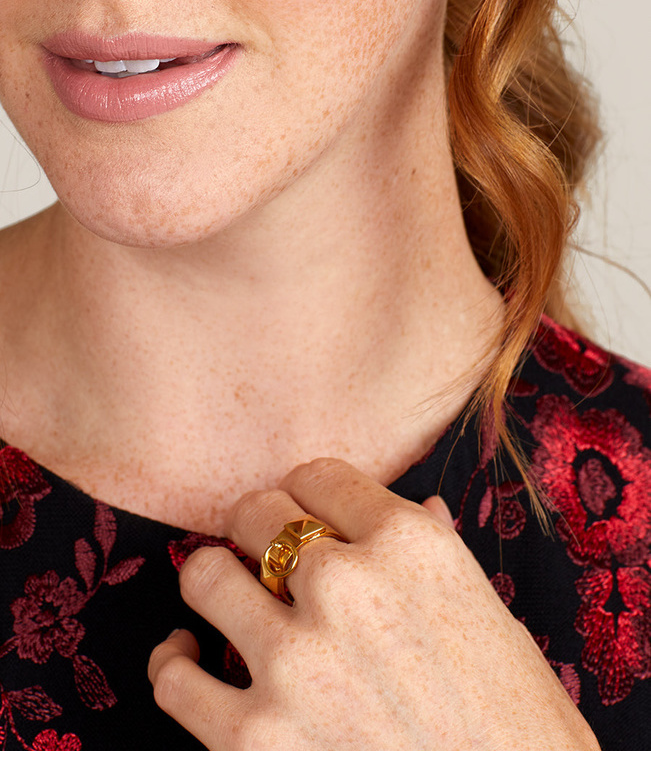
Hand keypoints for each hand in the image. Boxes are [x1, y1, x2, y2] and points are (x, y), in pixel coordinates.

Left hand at [148, 458, 599, 749]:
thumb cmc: (522, 731)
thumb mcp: (494, 622)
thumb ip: (440, 556)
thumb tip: (422, 509)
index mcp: (411, 545)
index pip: (318, 476)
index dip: (307, 497)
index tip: (306, 519)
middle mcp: (347, 586)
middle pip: (255, 513)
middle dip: (256, 529)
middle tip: (265, 558)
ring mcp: (295, 660)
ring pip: (204, 576)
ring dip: (216, 586)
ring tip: (230, 603)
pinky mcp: (254, 738)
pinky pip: (174, 676)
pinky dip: (176, 663)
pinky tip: (195, 661)